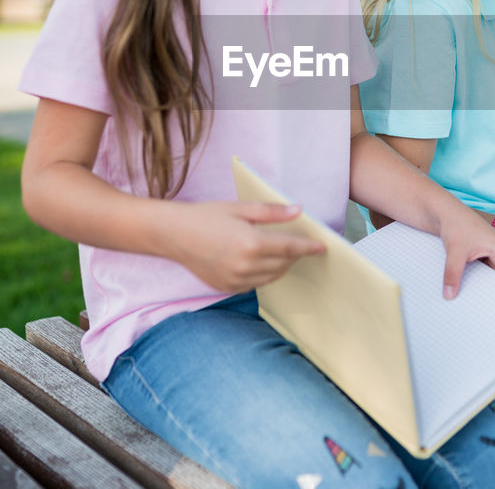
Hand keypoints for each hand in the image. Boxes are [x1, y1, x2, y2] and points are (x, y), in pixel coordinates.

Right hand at [168, 201, 324, 293]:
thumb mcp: (240, 208)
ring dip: (281, 266)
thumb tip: (298, 210)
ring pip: (271, 277)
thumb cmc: (206, 216)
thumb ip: (272, 212)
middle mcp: (245, 265)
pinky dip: (264, 274)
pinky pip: (255, 284)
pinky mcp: (227, 287)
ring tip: (284, 253)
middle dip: (295, 255)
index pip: (290, 248)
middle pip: (283, 264)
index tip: (322, 247)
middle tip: (300, 245)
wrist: (172, 234)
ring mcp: (235, 280)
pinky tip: (262, 262)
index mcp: (251, 243)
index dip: (308, 247)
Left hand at [436, 207, 494, 297]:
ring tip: (492, 307)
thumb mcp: (455, 251)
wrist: (444, 211)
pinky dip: (486, 283)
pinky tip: (478, 294)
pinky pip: (488, 273)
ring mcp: (492, 254)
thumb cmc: (456, 222)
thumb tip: (450, 294)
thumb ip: (453, 274)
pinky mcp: (482, 256)